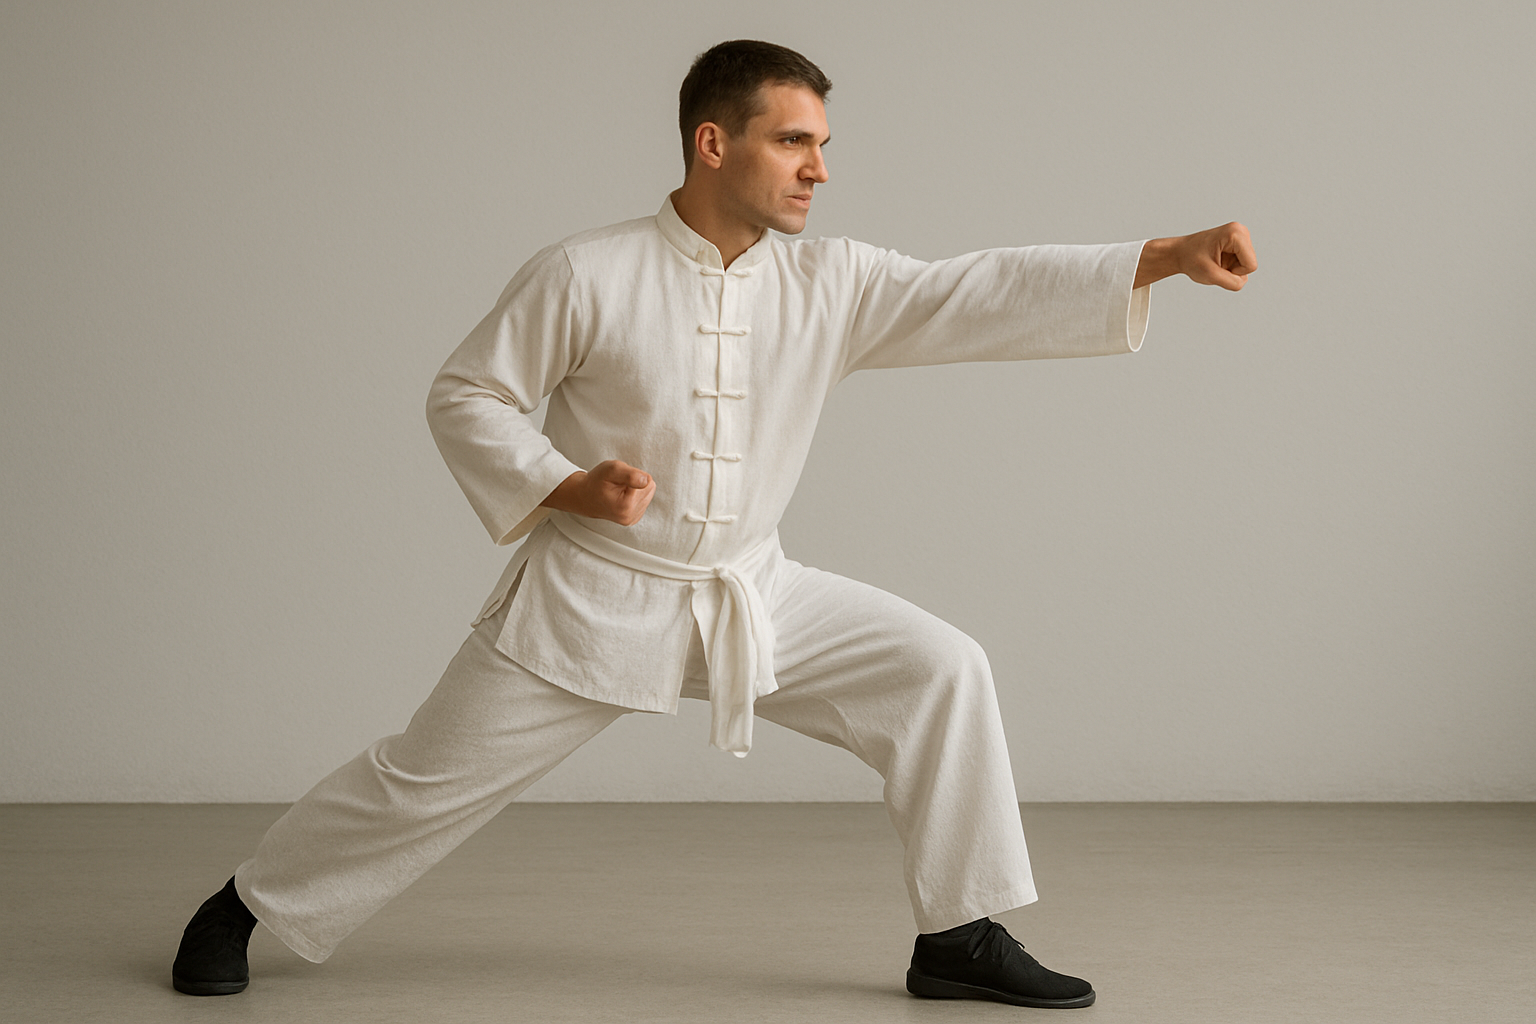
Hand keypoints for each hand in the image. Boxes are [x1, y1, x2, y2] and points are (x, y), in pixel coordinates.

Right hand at [542, 460, 655, 525]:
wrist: (584, 496)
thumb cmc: (596, 482)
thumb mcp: (611, 469)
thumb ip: (631, 474)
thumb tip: (647, 480)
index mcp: (626, 505)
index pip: (647, 480)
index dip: (633, 475)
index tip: (618, 480)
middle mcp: (630, 516)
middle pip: (649, 487)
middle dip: (635, 482)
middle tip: (618, 484)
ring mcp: (631, 519)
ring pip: (647, 493)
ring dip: (634, 488)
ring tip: (618, 490)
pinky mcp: (632, 519)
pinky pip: (643, 500)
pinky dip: (634, 495)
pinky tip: (620, 496)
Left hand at [1134, 223, 1257, 289]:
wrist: (1179, 252)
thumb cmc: (1191, 260)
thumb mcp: (1210, 275)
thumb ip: (1231, 282)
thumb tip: (1242, 282)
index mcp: (1236, 234)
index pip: (1251, 265)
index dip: (1234, 273)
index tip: (1216, 265)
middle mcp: (1241, 231)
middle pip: (1249, 265)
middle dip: (1232, 270)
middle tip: (1214, 264)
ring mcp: (1241, 236)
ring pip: (1246, 265)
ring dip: (1229, 269)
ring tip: (1214, 261)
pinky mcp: (1238, 242)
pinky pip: (1241, 263)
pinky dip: (1228, 266)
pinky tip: (1216, 259)